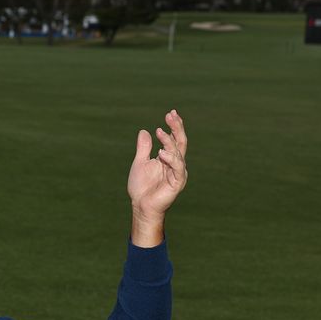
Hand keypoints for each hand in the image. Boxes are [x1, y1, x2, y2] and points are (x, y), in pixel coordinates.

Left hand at [126, 110, 187, 246]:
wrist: (140, 206)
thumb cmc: (141, 187)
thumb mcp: (140, 163)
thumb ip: (144, 148)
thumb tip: (145, 131)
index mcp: (169, 158)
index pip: (175, 139)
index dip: (174, 126)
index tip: (171, 113)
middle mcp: (176, 164)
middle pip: (180, 142)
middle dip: (176, 128)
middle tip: (170, 115)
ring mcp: (178, 173)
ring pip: (178, 153)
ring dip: (169, 141)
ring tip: (160, 132)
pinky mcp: (177, 183)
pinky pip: (177, 168)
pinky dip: (171, 159)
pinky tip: (161, 152)